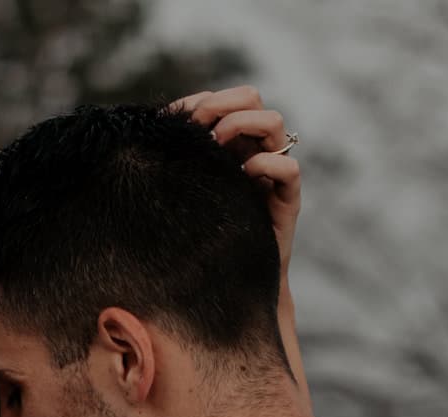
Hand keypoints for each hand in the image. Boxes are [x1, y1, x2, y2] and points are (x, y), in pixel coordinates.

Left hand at [171, 86, 302, 274]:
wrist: (219, 286)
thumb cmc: (193, 236)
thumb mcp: (180, 188)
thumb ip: (175, 157)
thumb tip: (157, 124)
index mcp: (229, 144)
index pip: (226, 100)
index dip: (206, 100)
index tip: (180, 119)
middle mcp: (253, 151)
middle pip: (253, 99)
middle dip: (225, 105)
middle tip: (203, 130)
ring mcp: (272, 173)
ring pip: (274, 123)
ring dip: (244, 124)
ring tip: (220, 145)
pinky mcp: (286, 199)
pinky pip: (289, 167)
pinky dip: (266, 164)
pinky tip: (243, 176)